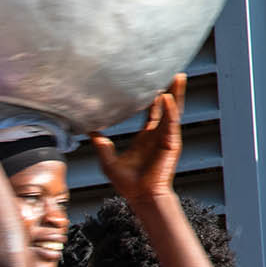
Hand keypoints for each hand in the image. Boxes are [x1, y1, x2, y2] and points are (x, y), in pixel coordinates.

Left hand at [91, 74, 184, 202]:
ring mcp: (166, 138)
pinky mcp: (171, 144)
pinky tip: (167, 98)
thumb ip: (100, 144)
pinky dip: (169, 110)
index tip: (149, 80)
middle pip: (165, 106)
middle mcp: (158, 134)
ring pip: (173, 111)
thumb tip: (87, 131)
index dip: (151, 96)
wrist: (141, 196)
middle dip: (169, 89)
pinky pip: (171, 123)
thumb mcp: (108, 160)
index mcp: (145, 136)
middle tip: (170, 70)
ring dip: (175, 93)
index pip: (150, 111)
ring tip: (178, 76)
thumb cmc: (127, 182)